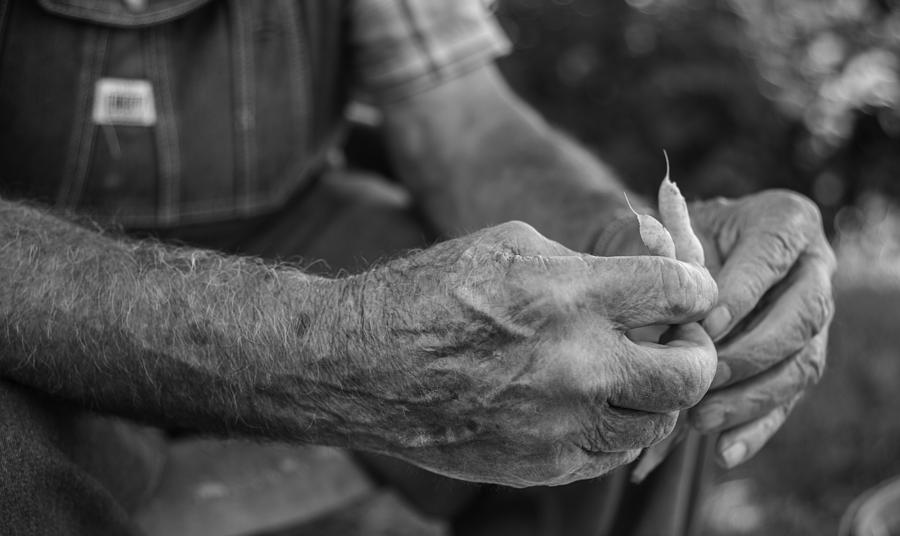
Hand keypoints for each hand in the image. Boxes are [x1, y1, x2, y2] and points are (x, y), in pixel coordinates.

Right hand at [344, 221, 717, 486]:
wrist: (360, 364)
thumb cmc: (430, 292)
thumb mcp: (510, 245)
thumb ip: (587, 260)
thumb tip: (646, 267)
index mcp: (568, 296)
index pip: (680, 291)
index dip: (696, 287)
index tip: (688, 292)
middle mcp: (574, 366)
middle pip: (690, 373)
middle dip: (695, 351)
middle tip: (677, 341)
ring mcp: (558, 424)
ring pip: (655, 422)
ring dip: (653, 394)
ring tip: (628, 372)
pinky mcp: (539, 465)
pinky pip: (608, 455)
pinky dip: (612, 428)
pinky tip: (588, 404)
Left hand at [686, 190, 835, 467]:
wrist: (667, 262)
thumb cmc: (663, 245)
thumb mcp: (664, 241)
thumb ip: (672, 272)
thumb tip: (670, 331)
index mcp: (784, 222)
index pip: (772, 260)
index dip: (741, 295)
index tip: (703, 325)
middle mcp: (812, 268)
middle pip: (804, 317)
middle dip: (752, 353)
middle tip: (704, 375)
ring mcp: (813, 319)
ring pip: (802, 365)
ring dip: (752, 398)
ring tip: (702, 419)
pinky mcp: (798, 362)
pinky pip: (788, 400)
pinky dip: (755, 429)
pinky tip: (723, 451)